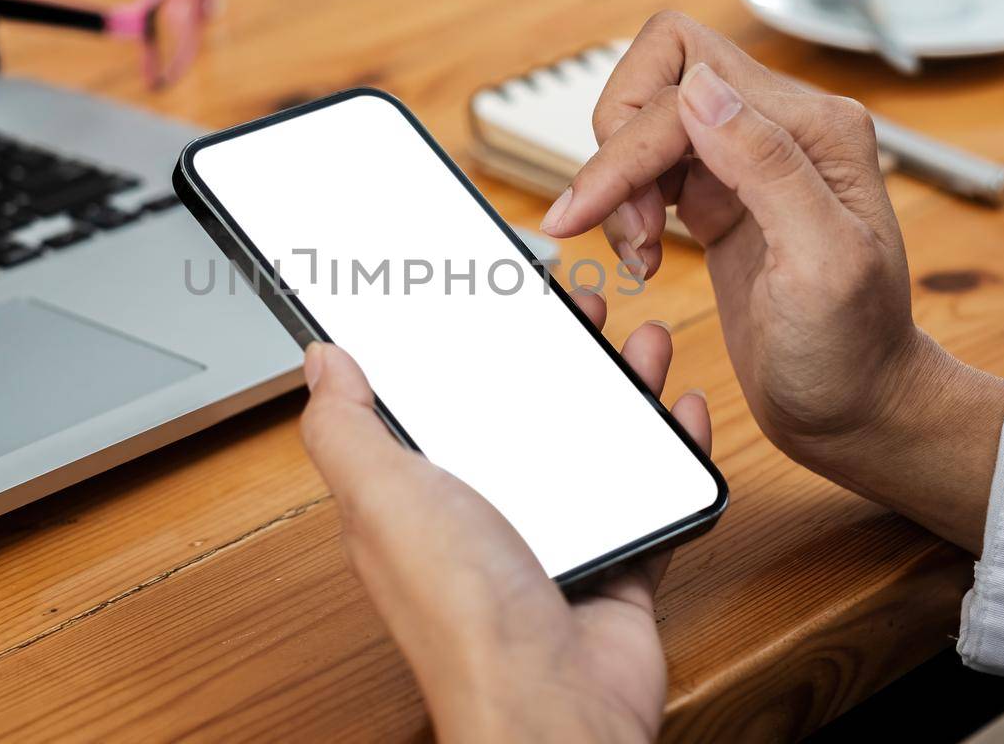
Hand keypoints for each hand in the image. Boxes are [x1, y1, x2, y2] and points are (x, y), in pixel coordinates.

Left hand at [299, 290, 709, 742]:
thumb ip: (347, 429)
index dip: (460, 350)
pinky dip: (670, 449)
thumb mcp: (383, 498)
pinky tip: (682, 411)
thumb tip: (321, 362)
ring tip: (639, 342)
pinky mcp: (615, 566)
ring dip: (618, 390)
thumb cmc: (463, 616)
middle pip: (523, 415)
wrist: (555, 707)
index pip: (436, 405)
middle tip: (580, 310)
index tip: (487, 301)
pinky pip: (648, 493)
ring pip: (590, 445)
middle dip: (553, 357)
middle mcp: (484, 517)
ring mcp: (554, 541)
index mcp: (418, 498)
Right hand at [539, 11, 1003, 552]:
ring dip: (620, 184)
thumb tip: (700, 88)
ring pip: (645, 122)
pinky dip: (628, 206)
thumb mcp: (822, 264)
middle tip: (628, 232)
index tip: (593, 207)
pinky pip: (649, 167)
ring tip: (640, 251)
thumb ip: (768, 165)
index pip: (687, 78)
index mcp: (815, 129)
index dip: (628, 141)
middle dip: (619, 157)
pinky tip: (645, 254)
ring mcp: (748, 160)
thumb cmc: (852, 350)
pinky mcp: (721, 195)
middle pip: (656, 84)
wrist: (856, 409)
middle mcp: (783, 128)